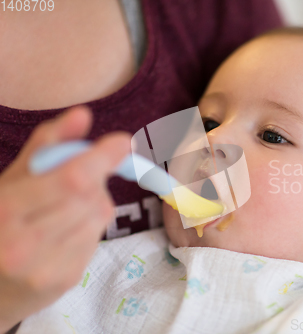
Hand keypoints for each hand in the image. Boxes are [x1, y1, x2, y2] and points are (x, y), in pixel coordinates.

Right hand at [0, 106, 130, 331]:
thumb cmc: (1, 221)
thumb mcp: (13, 179)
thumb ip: (47, 144)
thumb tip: (83, 114)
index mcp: (5, 209)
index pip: (70, 179)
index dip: (102, 157)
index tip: (123, 140)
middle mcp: (22, 242)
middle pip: (90, 196)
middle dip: (94, 178)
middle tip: (77, 177)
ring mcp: (44, 267)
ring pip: (100, 214)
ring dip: (94, 201)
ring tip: (65, 207)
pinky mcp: (64, 279)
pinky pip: (97, 236)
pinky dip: (91, 224)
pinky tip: (67, 229)